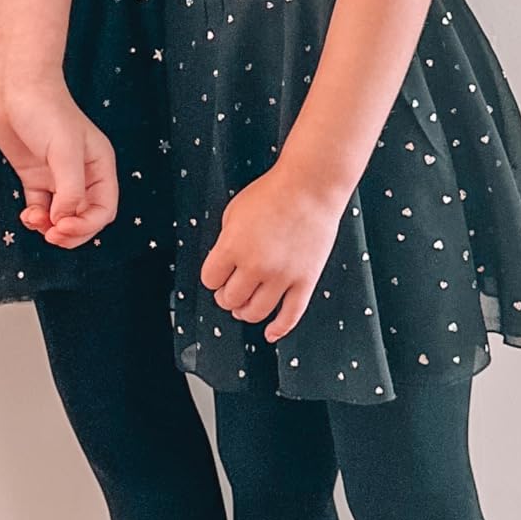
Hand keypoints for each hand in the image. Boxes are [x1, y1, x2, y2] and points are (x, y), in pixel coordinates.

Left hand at [0, 77, 118, 247]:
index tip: (63, 227)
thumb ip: (70, 189)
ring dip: (50, 227)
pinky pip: (42, 207)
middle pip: (84, 217)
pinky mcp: (34, 174)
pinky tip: (27, 215)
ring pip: (62, 216)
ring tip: (34, 221)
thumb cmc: (45, 109)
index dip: (87, 225)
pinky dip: (36, 217)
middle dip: (70, 232)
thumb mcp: (65, 150)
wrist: (15, 86)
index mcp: (99, 166)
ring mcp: (57, 175)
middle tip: (51, 236)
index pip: (104, 209)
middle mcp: (81, 174)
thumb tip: (64, 220)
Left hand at [201, 166, 346, 343]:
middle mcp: (256, 265)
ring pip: (255, 312)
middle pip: (230, 299)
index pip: (210, 280)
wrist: (310, 186)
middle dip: (226, 296)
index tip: (218, 274)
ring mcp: (282, 276)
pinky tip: (270, 333)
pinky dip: (279, 329)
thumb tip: (225, 265)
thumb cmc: (273, 192)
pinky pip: (291, 315)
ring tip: (244, 306)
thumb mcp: (234, 212)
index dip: (213, 278)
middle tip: (229, 290)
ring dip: (245, 312)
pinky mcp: (305, 280)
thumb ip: (226, 242)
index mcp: (233, 246)